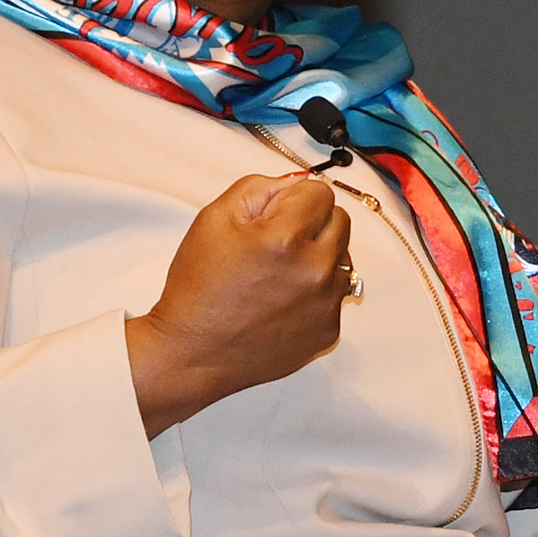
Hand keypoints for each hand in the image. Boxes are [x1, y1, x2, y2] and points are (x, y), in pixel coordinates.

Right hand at [126, 173, 352, 437]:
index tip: (274, 215)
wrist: (194, 352)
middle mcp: (316, 271)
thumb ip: (260, 189)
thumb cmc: (199, 286)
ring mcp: (327, 304)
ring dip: (319, 256)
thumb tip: (295, 184)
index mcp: (287, 238)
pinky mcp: (329, 329)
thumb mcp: (214, 218)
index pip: (320, 193)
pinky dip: (317, 290)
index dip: (293, 198)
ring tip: (280, 272)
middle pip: (340, 221)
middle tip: (277, 240)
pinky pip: (337, 293)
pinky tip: (283, 300)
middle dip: (312, 222)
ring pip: (343, 257)